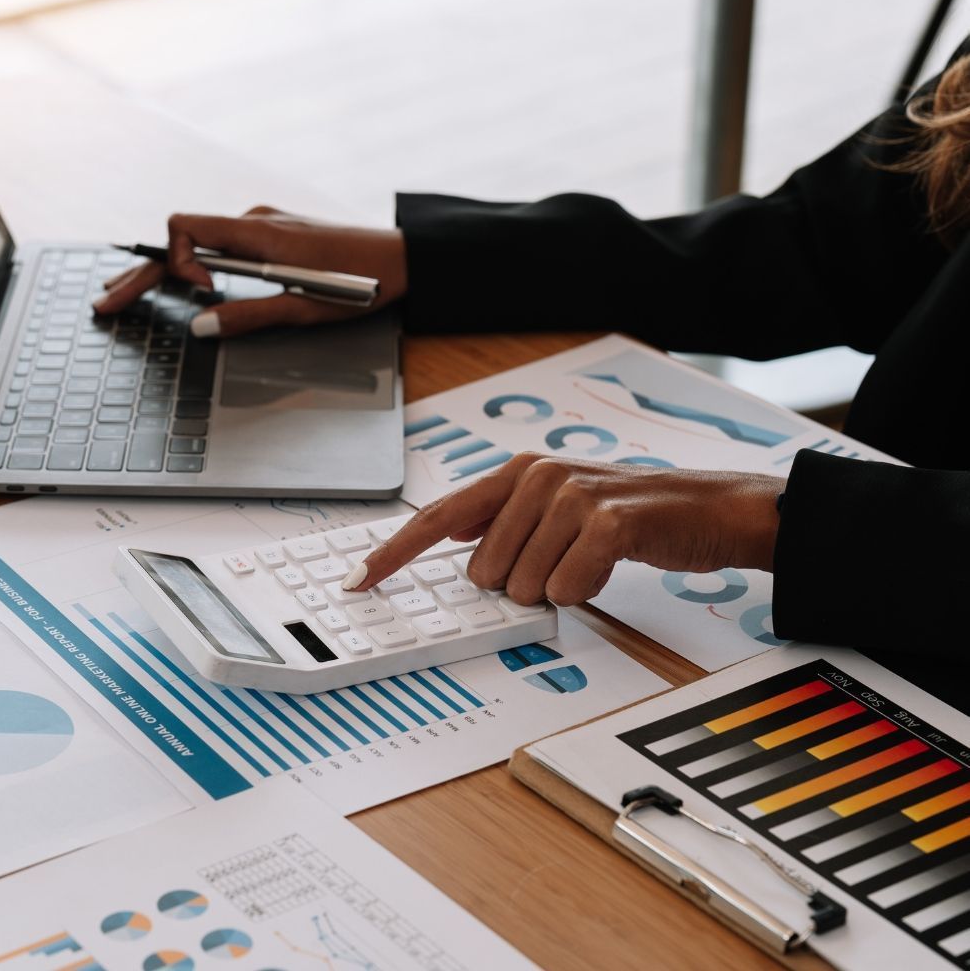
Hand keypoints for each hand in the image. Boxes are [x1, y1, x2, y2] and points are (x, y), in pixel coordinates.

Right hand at [91, 206, 407, 337]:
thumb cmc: (362, 283)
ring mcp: (262, 226)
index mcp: (257, 234)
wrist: (405, 259)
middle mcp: (253, 222)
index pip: (185, 227)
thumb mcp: (304, 309)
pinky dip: (192, 263)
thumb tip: (200, 326)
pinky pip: (220, 244)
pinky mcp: (272, 235)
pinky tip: (182, 284)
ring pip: (197, 242)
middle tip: (106, 302)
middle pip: (180, 241)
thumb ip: (248, 316)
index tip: (201, 295)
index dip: (177, 262)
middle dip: (142, 272)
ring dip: (164, 268)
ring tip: (127, 293)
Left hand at [344, 453, 783, 606]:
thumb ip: (501, 519)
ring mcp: (571, 495)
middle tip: (564, 561)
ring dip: (556, 589)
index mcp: (515, 473)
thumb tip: (450, 538)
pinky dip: (585, 592)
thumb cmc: (630, 514)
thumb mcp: (557, 507)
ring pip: (522, 586)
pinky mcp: (607, 521)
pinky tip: (608, 567)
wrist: (708, 509)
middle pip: (483, 570)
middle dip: (520, 584)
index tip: (358, 580)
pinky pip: (565, 588)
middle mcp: (536, 476)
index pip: (436, 517)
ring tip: (590, 560)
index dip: (394, 552)